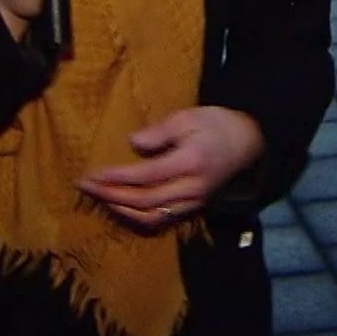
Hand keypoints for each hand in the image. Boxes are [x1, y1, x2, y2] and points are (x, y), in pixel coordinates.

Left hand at [77, 107, 264, 231]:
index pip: (145, 176)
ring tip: (99, 199)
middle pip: (144, 200)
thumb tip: (133, 144)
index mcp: (190, 162)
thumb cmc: (218, 124)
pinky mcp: (194, 208)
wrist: (251, 144)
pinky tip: (122, 208)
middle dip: (111, 196)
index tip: (91, 175)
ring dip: (121, 210)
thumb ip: (160, 132)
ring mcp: (194, 202)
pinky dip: (138, 216)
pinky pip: (162, 219)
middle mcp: (191, 188)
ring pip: (151, 216)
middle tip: (85, 187)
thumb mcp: (189, 116)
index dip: (116, 178)